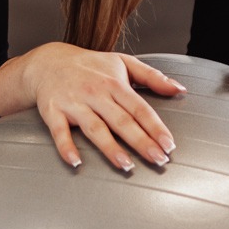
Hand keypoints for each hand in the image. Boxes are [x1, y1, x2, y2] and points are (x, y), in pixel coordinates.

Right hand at [0, 42, 186, 172]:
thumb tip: (180, 89)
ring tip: (126, 166)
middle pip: (121, 120)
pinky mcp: (53, 111)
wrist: (48, 61)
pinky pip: (59, 132)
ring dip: (110, 148)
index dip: (155, 127)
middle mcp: (95, 93)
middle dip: (141, 141)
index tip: (169, 145)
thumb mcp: (122, 63)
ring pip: (94, 128)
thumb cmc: (90, 66)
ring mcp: (74, 103)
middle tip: (158, 160)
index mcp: (114, 83)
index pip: (139, 108)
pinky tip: (76, 162)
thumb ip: (152, 76)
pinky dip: (66, 147)